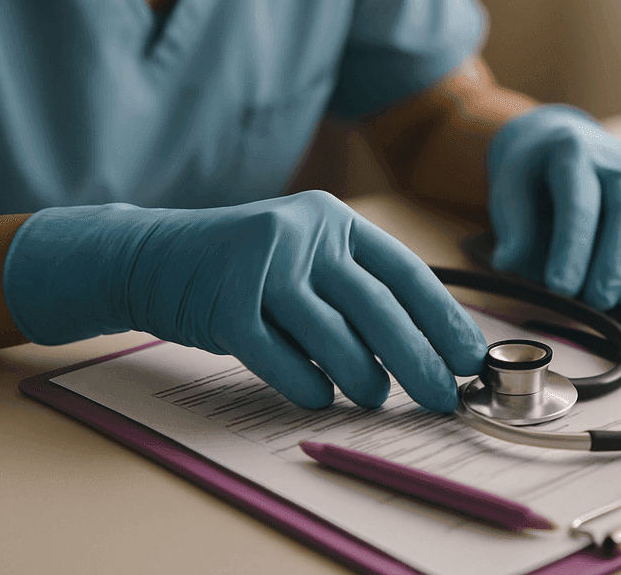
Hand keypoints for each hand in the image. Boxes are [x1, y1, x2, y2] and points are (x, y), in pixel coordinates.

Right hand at [3, 192, 486, 410]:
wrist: (150, 257)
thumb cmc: (244, 269)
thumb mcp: (305, 259)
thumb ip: (357, 292)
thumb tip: (427, 350)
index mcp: (334, 221)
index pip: (406, 272)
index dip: (443, 319)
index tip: (471, 357)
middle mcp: (303, 234)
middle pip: (378, 307)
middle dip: (418, 359)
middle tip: (443, 396)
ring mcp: (261, 266)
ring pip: (333, 335)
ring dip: (362, 378)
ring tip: (374, 399)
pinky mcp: (224, 304)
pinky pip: (279, 358)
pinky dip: (306, 385)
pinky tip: (319, 399)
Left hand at [486, 105, 620, 309]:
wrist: (558, 140)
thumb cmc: (533, 173)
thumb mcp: (510, 187)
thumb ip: (513, 225)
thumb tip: (510, 262)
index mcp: (573, 153)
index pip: (579, 202)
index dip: (572, 247)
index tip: (560, 287)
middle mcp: (616, 160)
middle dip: (616, 261)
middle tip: (598, 302)